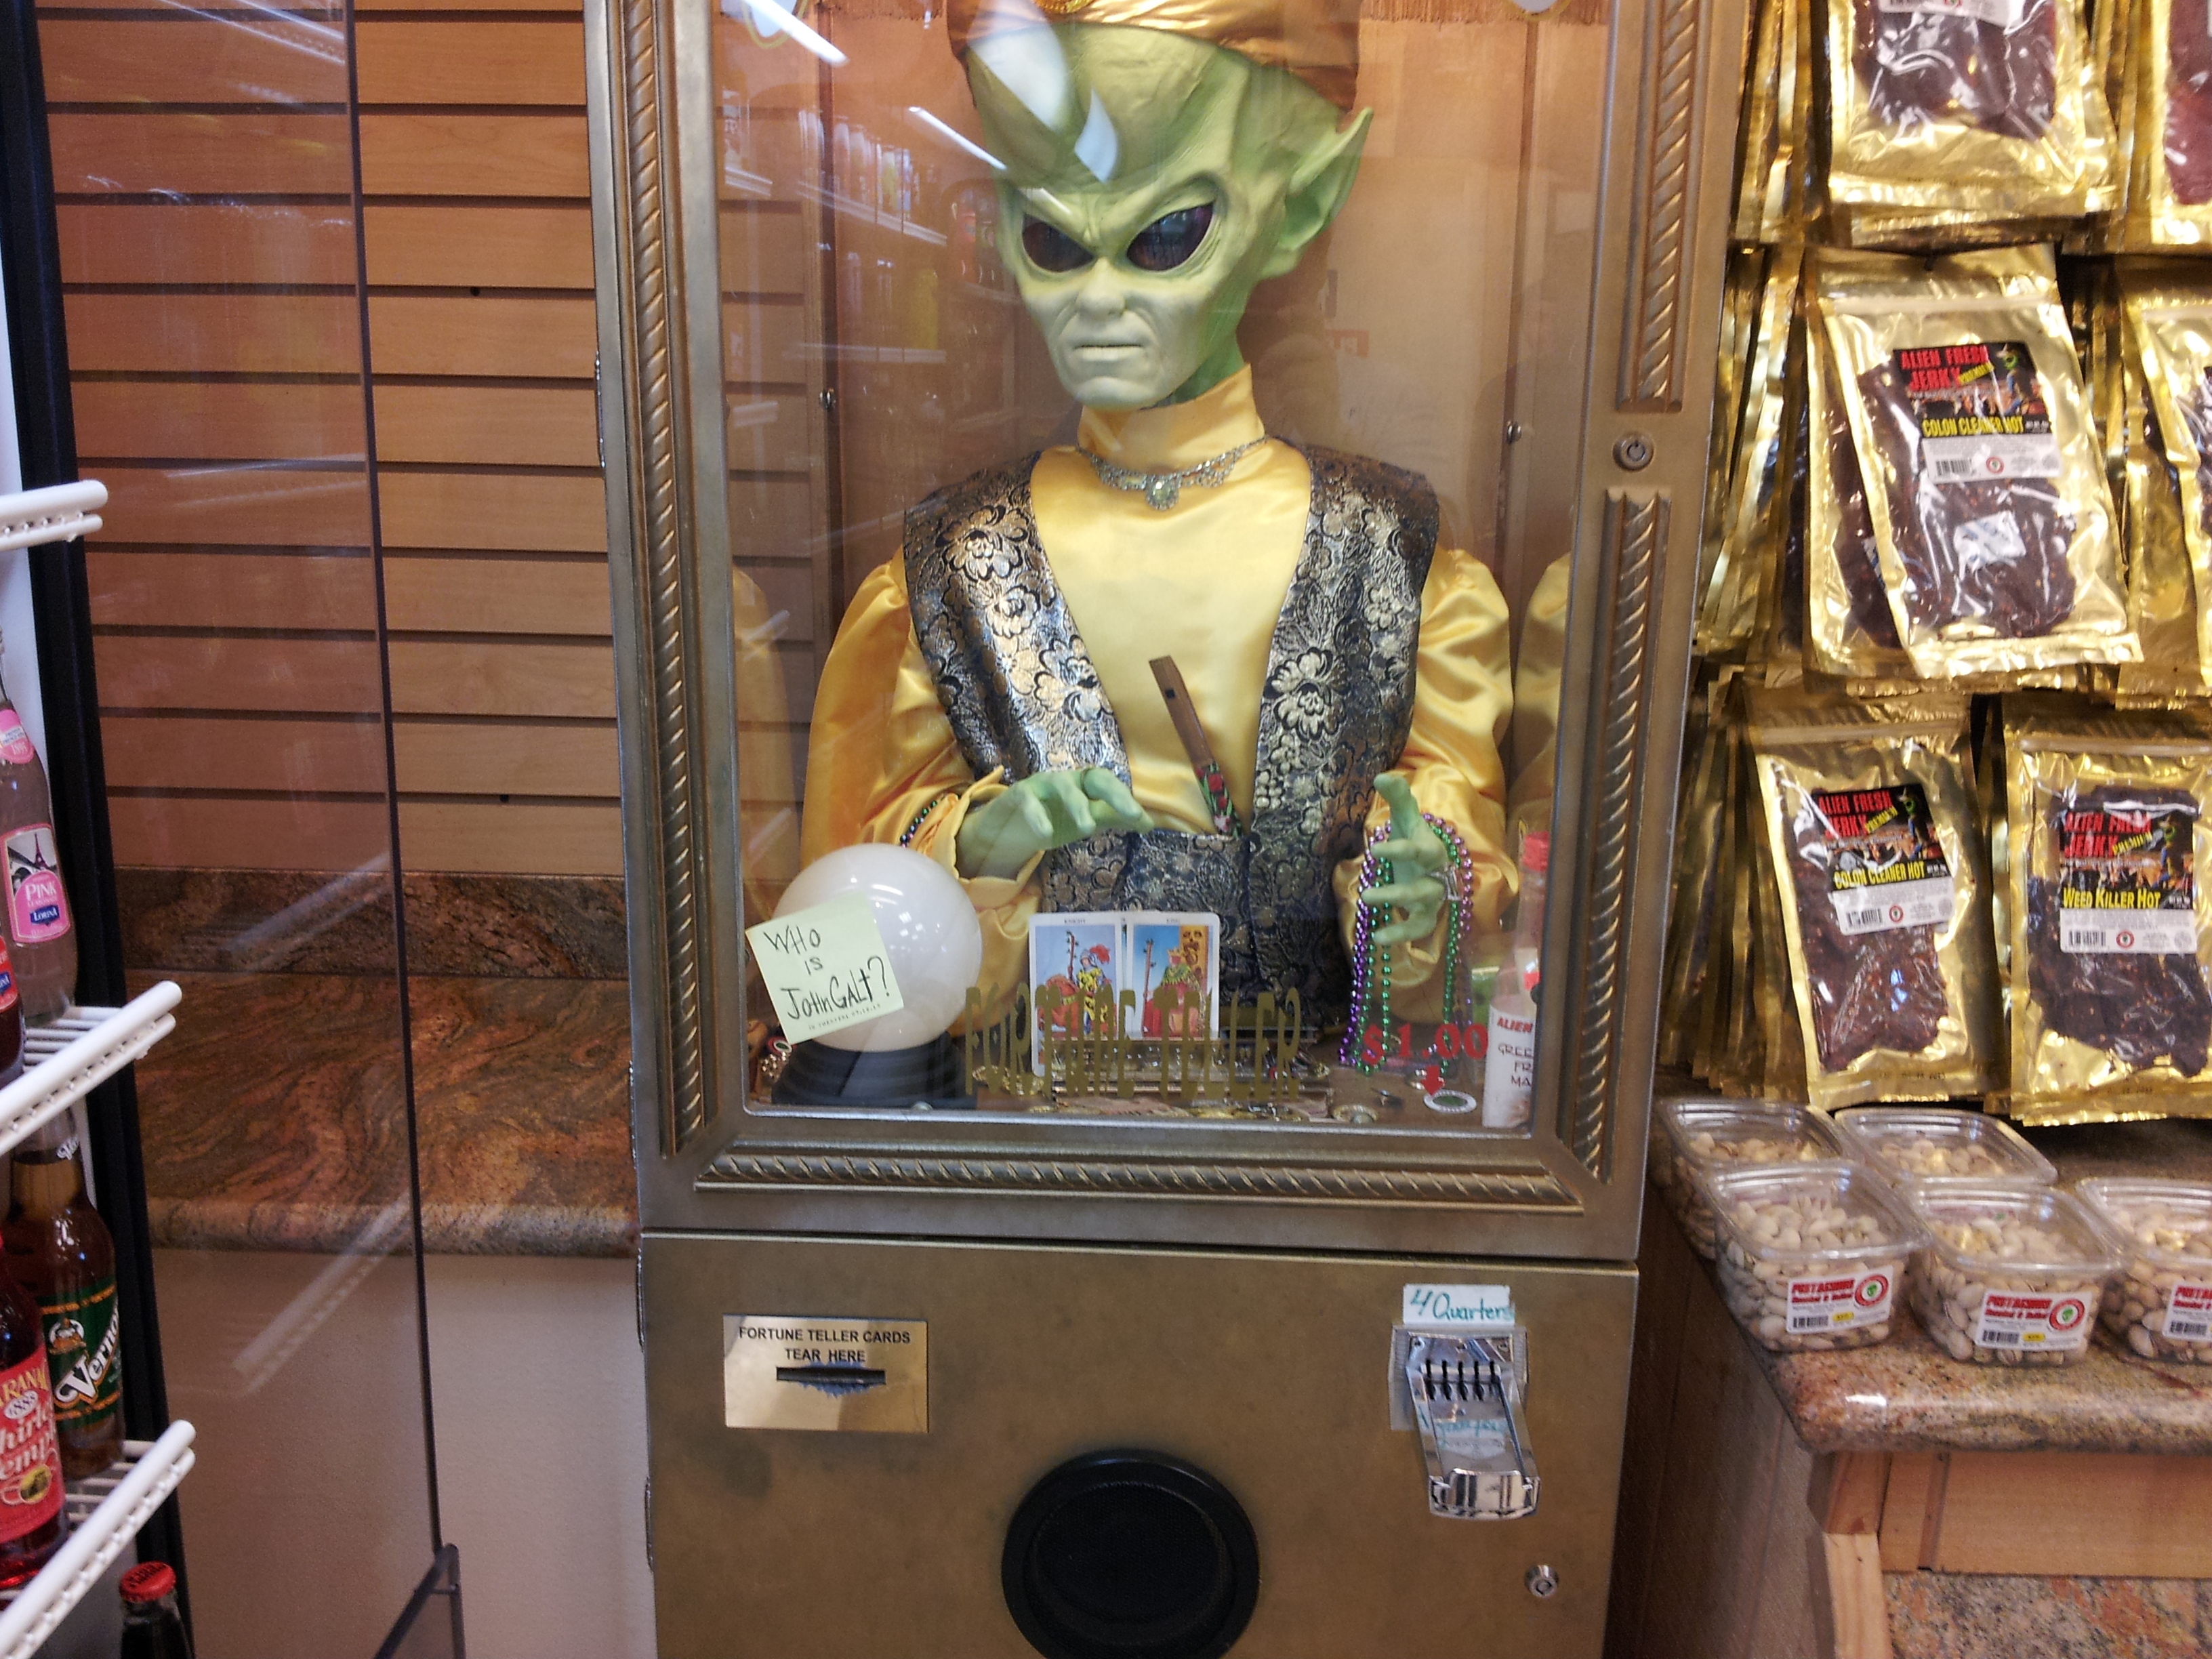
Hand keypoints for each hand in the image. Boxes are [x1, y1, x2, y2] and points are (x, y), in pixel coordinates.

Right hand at [954, 767, 1154, 879]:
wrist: (1009, 827)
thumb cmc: (1054, 817)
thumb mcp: (1086, 820)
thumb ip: (1114, 818)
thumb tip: (1149, 823)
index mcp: (1084, 785)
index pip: (1109, 784)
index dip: (1125, 798)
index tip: (1142, 820)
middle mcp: (1066, 780)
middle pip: (1092, 777)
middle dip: (1112, 793)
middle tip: (1129, 814)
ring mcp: (1041, 785)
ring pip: (1061, 785)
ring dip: (1077, 804)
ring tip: (1088, 828)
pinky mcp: (1017, 795)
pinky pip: (1027, 801)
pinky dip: (1037, 816)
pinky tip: (1045, 834)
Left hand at [1359, 774, 1446, 946]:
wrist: (1432, 860)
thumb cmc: (1414, 836)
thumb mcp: (1405, 816)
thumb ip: (1397, 796)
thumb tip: (1379, 776)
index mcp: (1430, 850)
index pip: (1417, 851)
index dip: (1397, 851)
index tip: (1373, 848)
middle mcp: (1435, 877)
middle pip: (1423, 889)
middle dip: (1397, 894)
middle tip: (1367, 896)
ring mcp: (1432, 899)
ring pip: (1422, 913)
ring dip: (1400, 921)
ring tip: (1373, 925)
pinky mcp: (1426, 915)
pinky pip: (1418, 929)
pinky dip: (1402, 935)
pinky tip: (1380, 939)